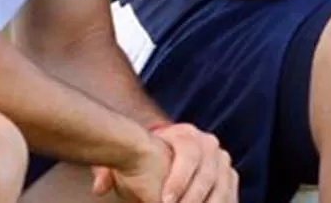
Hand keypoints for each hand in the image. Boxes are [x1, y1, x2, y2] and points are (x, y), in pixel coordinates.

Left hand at [94, 124, 236, 202]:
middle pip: (208, 173)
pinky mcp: (230, 177)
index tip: (165, 201)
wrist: (166, 153)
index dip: (179, 179)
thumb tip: (98, 188)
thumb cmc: (143, 160)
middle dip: (194, 198)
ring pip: (224, 185)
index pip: (187, 154)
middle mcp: (210, 145)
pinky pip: (231, 194)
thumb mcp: (127, 160)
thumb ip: (109, 171)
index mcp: (187, 135)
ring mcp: (223, 161)